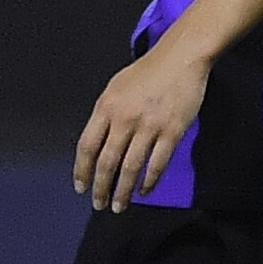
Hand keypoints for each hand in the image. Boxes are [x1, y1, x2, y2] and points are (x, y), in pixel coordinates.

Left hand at [75, 39, 212, 211]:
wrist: (181, 58)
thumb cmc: (148, 72)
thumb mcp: (116, 88)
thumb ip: (106, 115)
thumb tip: (98, 144)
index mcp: (106, 107)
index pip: (87, 146)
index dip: (82, 170)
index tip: (81, 187)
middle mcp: (124, 119)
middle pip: (107, 162)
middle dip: (101, 188)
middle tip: (99, 204)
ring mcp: (149, 126)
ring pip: (130, 167)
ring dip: (123, 191)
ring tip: (119, 206)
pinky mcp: (171, 132)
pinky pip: (157, 163)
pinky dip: (148, 181)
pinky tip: (144, 191)